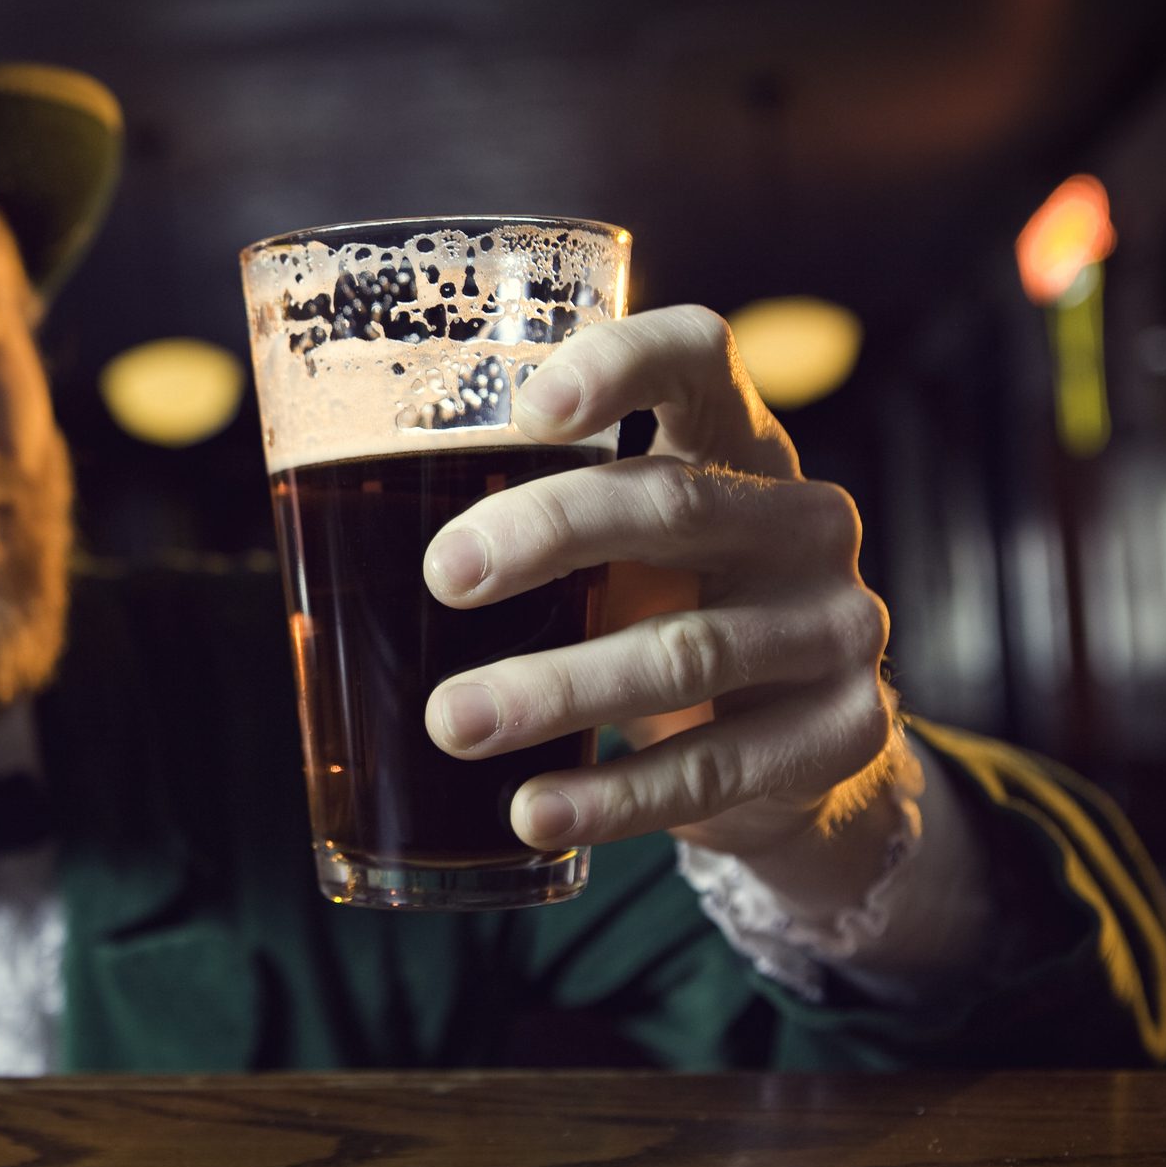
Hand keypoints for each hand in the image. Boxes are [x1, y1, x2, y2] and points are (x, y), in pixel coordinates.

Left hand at [420, 304, 914, 867]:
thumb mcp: (619, 549)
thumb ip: (534, 517)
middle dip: (546, 535)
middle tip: (441, 578)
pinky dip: (611, 797)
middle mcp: (804, 519)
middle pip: (674, 504)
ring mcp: (835, 627)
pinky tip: (530, 809)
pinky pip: (714, 768)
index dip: (623, 365)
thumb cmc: (662, 609)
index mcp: (737, 444)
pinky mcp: (842, 733)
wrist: (792, 749)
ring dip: (554, 690)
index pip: (700, 357)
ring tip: (452, 722)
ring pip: (685, 652)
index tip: (529, 407)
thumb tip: (323, 525)